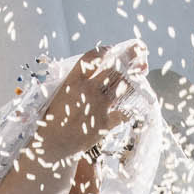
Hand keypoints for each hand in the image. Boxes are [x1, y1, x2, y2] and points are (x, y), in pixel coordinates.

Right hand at [37, 40, 146, 160]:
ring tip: (140, 72)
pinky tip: (132, 106)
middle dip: (130, 56)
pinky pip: (125, 113)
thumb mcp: (61, 93)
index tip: (113, 49)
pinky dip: (129, 109)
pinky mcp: (105, 124)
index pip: (92, 57)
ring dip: (133, 79)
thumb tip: (99, 69)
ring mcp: (98, 107)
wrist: (53, 145)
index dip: (105, 50)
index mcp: (72, 81)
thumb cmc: (55, 118)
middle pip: (114, 68)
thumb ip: (78, 81)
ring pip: (123, 86)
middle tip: (140, 50)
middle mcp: (87, 91)